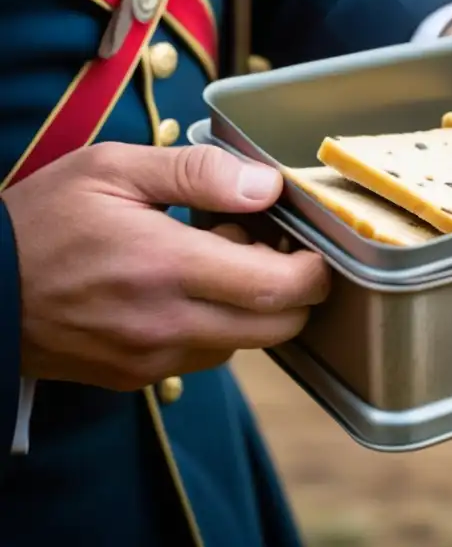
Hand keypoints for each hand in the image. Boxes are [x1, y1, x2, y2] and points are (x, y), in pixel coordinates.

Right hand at [2, 143, 329, 391]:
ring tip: (214, 262)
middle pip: (278, 328)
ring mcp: (151, 357)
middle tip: (264, 246)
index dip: (313, 271)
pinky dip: (220, 325)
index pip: (277, 289)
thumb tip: (267, 185)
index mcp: (166, 266)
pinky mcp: (136, 376)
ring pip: (245, 344)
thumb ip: (199, 173)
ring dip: (254, 308)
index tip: (310, 245)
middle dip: (294, 290)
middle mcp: (166, 323)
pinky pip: (206, 356)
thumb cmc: (42, 221)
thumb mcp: (113, 170)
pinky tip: (188, 289)